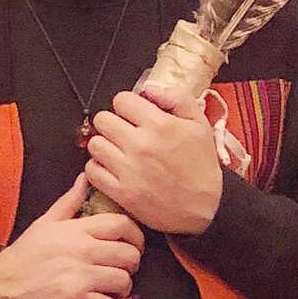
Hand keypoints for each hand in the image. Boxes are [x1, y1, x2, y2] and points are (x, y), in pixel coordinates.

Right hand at [0, 176, 144, 298]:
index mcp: (75, 230)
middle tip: (121, 270)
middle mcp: (81, 250)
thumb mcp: (45, 223)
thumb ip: (69, 202)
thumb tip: (86, 178)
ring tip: (111, 290)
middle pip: (129, 255)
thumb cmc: (23, 257)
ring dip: (122, 290)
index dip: (135, 236)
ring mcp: (79, 276)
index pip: (121, 224)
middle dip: (131, 265)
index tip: (132, 246)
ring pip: (123, 281)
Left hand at [83, 89, 224, 235]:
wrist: (205, 209)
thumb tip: (151, 89)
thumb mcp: (200, 125)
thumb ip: (177, 99)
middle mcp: (140, 144)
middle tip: (122, 132)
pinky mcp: (121, 192)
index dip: (126, 105)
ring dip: (103, 145)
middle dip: (112, 123)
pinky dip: (98, 168)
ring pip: (95, 144)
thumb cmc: (202, 167)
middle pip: (102, 120)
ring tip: (116, 151)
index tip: (132, 114)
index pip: (121, 100)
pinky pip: (92, 171)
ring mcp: (128, 169)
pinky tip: (111, 168)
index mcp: (159, 125)